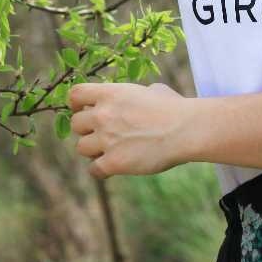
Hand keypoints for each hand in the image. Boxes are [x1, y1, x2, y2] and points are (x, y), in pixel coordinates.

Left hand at [66, 80, 194, 179]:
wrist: (186, 130)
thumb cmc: (174, 108)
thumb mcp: (152, 91)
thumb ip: (136, 94)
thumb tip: (143, 95)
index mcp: (110, 93)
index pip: (75, 95)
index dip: (76, 104)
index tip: (83, 110)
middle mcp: (103, 115)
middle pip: (75, 124)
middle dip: (87, 130)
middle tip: (102, 134)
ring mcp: (107, 139)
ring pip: (81, 148)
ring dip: (93, 150)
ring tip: (109, 151)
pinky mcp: (114, 162)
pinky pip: (94, 170)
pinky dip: (100, 170)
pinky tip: (111, 168)